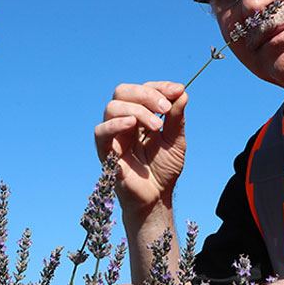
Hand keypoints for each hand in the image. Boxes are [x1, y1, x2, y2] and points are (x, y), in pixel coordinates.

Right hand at [94, 81, 187, 216]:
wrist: (156, 198)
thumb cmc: (164, 170)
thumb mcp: (176, 141)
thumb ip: (177, 118)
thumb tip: (182, 92)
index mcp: (140, 116)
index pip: (143, 90)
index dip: (159, 87)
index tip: (177, 91)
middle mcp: (124, 122)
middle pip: (123, 92)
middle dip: (146, 94)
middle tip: (165, 108)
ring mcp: (114, 135)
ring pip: (112, 107)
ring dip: (137, 110)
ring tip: (156, 125)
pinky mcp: (106, 152)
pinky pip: (101, 131)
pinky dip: (115, 124)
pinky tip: (132, 124)